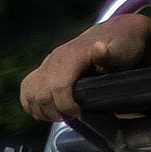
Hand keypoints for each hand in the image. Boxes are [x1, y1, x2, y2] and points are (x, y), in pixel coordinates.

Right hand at [20, 11, 150, 121]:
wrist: (116, 35)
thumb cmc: (123, 47)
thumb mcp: (123, 50)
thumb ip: (110, 54)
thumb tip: (99, 49)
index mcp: (72, 56)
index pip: (58, 87)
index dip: (66, 106)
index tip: (79, 113)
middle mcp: (54, 59)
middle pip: (41, 95)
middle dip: (55, 111)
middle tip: (73, 117)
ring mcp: (46, 65)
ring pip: (30, 94)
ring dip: (43, 110)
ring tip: (61, 115)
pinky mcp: (41, 70)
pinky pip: (27, 91)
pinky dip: (33, 104)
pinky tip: (48, 110)